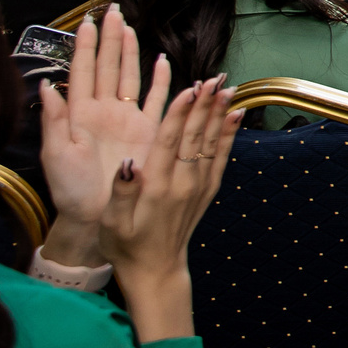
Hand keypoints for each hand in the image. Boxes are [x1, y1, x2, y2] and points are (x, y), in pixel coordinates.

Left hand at [38, 6, 171, 265]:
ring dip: (130, 52)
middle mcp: (104, 111)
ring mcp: (126, 119)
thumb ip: (54, 120)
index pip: (82, 72)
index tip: (87, 22)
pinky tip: (161, 62)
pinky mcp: (147, 131)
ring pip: (129, 77)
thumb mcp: (56, 155)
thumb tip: (47, 85)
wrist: (97, 215)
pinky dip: (160, 80)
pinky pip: (156, 100)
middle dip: (109, 39)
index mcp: (80, 114)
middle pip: (107, 67)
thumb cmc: (71, 190)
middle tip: (113, 11)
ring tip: (130, 28)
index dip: (85, 47)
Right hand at [102, 78, 238, 343]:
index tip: (190, 88)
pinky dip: (228, 134)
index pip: (170, 142)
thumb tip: (128, 162)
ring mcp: (198, 186)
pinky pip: (221, 157)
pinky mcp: (207, 190)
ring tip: (227, 87)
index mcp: (157, 187)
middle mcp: (182, 183)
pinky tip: (235, 115)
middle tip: (215, 78)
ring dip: (219, 113)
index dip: (180, 114)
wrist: (155, 269)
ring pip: (210, 142)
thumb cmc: (125, 245)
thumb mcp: (112, 222)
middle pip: (194, 136)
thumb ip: (121, 191)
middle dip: (204, 105)